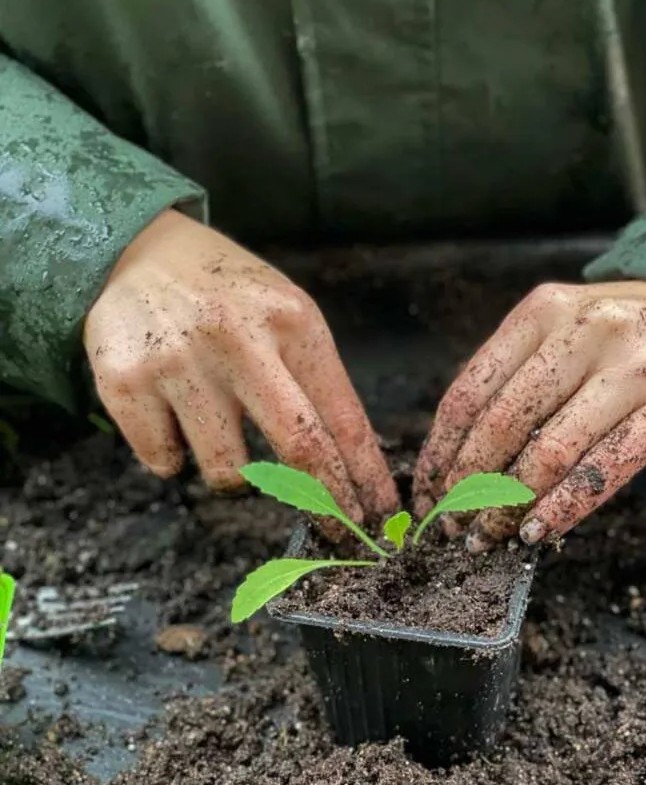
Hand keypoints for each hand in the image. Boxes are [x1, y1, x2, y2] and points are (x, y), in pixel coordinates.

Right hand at [85, 210, 397, 526]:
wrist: (135, 253)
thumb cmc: (226, 296)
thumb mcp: (282, 312)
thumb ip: (312, 376)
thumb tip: (347, 464)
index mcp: (291, 321)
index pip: (342, 415)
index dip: (365, 473)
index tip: (381, 511)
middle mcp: (238, 340)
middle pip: (299, 448)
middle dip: (328, 503)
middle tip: (339, 531)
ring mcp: (179, 364)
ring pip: (228, 471)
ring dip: (235, 474)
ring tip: (221, 430)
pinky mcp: (125, 384)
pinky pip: (165, 462)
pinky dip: (174, 454)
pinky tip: (171, 413)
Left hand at [415, 281, 645, 547]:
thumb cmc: (621, 335)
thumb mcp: (560, 328)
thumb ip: (512, 375)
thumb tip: (453, 456)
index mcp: (544, 311)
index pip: (470, 391)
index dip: (441, 451)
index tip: (426, 490)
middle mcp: (587, 333)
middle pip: (502, 425)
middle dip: (467, 486)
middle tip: (451, 523)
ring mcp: (634, 373)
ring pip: (549, 455)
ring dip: (507, 507)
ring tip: (486, 537)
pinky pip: (602, 474)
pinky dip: (561, 510)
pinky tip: (535, 532)